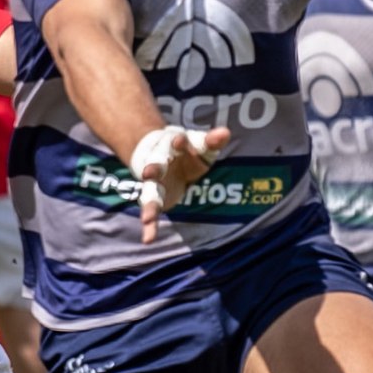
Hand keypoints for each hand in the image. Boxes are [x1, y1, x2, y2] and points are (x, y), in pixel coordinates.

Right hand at [131, 125, 231, 243]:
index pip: (176, 143)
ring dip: (149, 205)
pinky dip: (150, 227)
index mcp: (173, 147)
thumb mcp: (201, 146)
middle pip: (156, 166)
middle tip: (147, 172)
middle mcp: (160, 164)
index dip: (179, 142)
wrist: (158, 153)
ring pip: (150, 193)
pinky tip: (148, 240)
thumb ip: (213, 141)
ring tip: (147, 218)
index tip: (179, 139)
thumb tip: (225, 133)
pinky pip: (152, 213)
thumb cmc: (186, 151)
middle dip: (153, 169)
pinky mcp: (155, 198)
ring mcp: (155, 183)